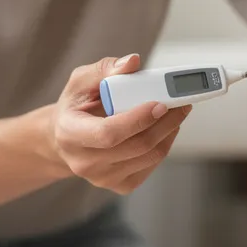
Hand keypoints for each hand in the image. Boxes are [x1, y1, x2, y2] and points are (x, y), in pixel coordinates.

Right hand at [50, 53, 190, 193]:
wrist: (65, 140)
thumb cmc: (75, 108)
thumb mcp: (80, 81)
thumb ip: (105, 69)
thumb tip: (133, 62)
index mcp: (70, 134)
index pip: (108, 133)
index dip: (137, 119)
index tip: (160, 103)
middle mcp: (84, 162)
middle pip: (136, 146)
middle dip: (165, 122)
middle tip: (180, 102)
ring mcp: (103, 178)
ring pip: (149, 156)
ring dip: (170, 131)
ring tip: (176, 111)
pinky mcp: (120, 185)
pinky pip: (151, 165)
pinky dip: (164, 144)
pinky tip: (164, 128)